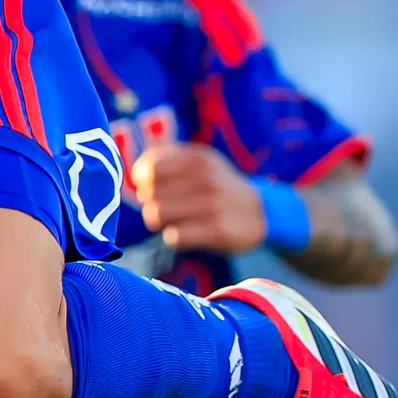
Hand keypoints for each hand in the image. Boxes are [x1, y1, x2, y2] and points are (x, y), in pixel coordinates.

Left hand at [129, 141, 266, 253]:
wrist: (260, 212)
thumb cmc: (217, 186)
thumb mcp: (200, 161)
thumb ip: (166, 159)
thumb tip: (136, 172)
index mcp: (198, 158)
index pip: (149, 169)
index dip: (143, 182)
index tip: (152, 187)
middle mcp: (206, 178)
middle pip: (149, 195)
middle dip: (151, 204)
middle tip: (164, 208)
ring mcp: (212, 205)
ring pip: (156, 215)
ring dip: (159, 222)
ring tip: (173, 221)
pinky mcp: (217, 231)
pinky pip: (173, 238)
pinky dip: (174, 238)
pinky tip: (187, 234)